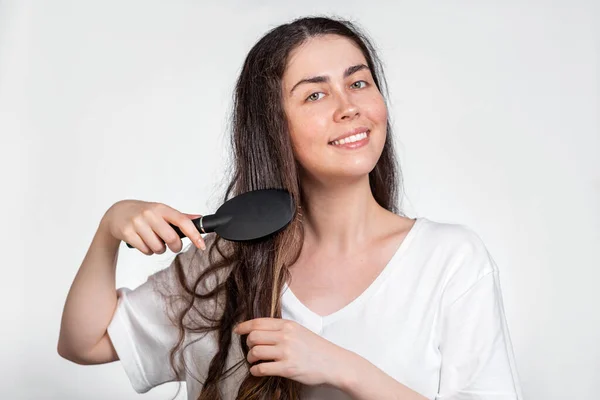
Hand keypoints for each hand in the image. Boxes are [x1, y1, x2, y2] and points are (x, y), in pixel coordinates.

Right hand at [101, 200, 205, 254]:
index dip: (194, 234)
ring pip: (158, 247)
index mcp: (162, 208)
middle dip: (175, 247)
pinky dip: (148, 251)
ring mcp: (138, 223)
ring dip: (159, 249)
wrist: (117, 213)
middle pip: (172, 238)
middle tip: (173, 245)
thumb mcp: (161, 211)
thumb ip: (180, 217)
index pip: (182, 221)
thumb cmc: (143, 213)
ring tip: (154, 241)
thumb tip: (199, 219)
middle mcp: (150, 214)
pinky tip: (144, 243)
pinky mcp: (127, 233)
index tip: (201, 245)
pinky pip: (146, 250)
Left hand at [233, 318, 347, 386]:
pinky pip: (262, 369)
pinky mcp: (288, 368)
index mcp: (288, 325)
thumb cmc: (316, 348)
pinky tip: (258, 371)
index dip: (244, 326)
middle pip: (253, 337)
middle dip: (248, 344)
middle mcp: (286, 336)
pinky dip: (256, 371)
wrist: (333, 363)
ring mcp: (286, 352)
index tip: (237, 330)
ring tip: (254, 361)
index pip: (258, 322)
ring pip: (255, 352)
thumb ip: (281, 329)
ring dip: (250, 358)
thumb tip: (259, 331)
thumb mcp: (299, 331)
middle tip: (251, 350)